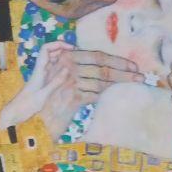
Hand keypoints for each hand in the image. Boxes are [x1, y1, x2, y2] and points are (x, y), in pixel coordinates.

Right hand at [0, 42, 143, 138]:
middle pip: (102, 66)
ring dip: (121, 81)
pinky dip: (105, 93)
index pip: (97, 56)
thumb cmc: (48, 101)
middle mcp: (67, 65)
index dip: (118, 60)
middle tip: (141, 75)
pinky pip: (93, 93)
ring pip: (101, 79)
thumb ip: (81, 74)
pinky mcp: (69, 96)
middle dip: (125, 71)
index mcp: (67, 57)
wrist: (30, 115)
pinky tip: (117, 93)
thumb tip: (107, 74)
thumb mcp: (65, 83)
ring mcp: (68, 80)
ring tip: (137, 81)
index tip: (133, 66)